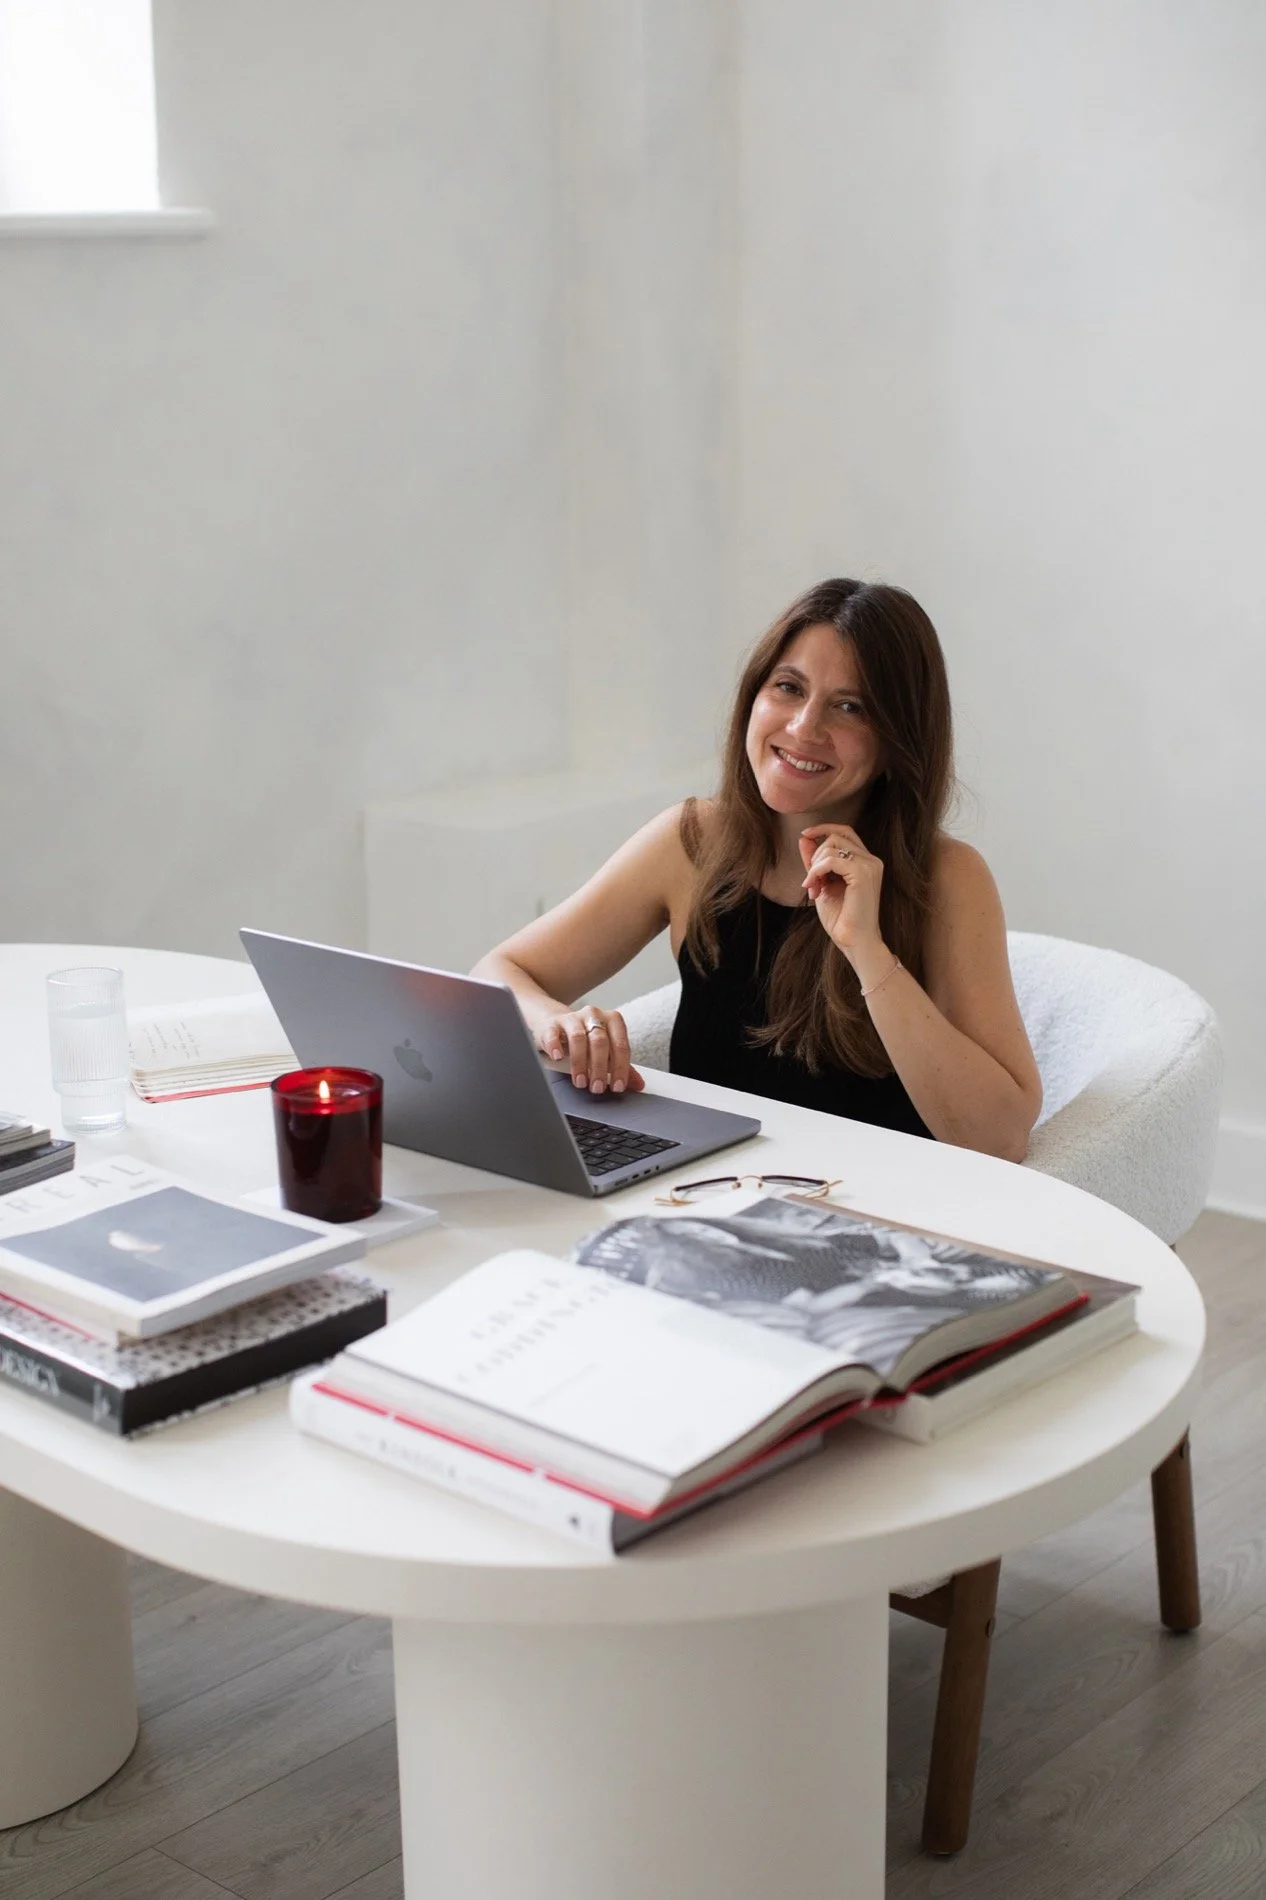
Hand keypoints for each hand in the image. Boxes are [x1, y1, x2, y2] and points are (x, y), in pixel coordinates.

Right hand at [537, 1006, 644, 1095]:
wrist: (556, 1024)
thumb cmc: (585, 1039)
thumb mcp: (605, 1051)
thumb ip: (620, 1066)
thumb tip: (639, 1085)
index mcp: (612, 1020)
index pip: (620, 1044)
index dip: (620, 1067)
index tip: (617, 1086)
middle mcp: (594, 1015)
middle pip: (600, 1041)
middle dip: (600, 1068)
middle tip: (597, 1088)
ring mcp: (572, 1017)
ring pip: (578, 1037)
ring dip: (580, 1063)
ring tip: (580, 1082)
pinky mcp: (552, 1023)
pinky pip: (553, 1033)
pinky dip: (556, 1046)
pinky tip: (558, 1058)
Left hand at [799, 825, 884, 959]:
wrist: (854, 942)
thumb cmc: (841, 918)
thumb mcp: (822, 884)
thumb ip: (815, 862)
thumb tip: (804, 838)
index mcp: (865, 862)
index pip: (845, 832)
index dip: (824, 828)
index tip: (805, 835)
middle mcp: (871, 860)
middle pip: (836, 836)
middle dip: (815, 855)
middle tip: (809, 882)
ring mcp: (870, 865)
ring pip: (833, 845)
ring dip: (815, 865)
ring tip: (812, 888)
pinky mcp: (863, 874)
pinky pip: (832, 860)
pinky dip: (816, 871)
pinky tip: (814, 888)